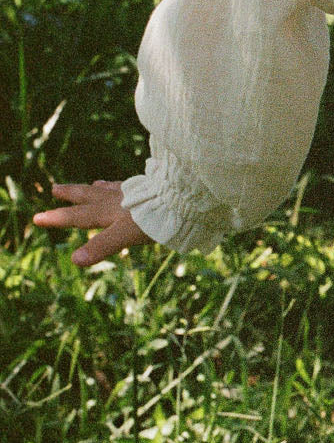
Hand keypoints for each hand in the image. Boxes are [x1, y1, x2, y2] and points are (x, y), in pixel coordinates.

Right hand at [32, 180, 153, 267]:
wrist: (187, 197)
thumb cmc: (156, 218)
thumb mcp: (125, 235)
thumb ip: (101, 246)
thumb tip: (74, 260)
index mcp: (110, 211)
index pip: (78, 216)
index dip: (58, 218)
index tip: (37, 217)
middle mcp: (120, 199)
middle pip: (91, 195)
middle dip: (72, 194)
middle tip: (55, 188)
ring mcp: (138, 192)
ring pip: (113, 188)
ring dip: (99, 187)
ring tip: (94, 183)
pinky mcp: (155, 190)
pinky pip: (135, 186)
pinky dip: (127, 185)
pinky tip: (134, 184)